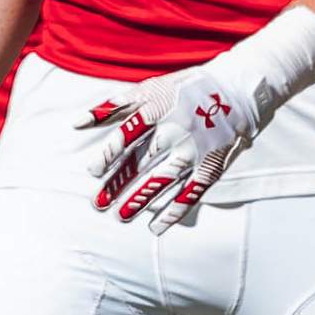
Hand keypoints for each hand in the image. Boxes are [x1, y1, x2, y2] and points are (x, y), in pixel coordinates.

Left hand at [79, 60, 264, 233]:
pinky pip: (192, 191)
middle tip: (98, 205)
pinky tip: (155, 227)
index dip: (109, 155)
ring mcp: (197, 147)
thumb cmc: (187, 88)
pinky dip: (174, 210)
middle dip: (118, 185)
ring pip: (165, 179)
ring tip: (121, 217)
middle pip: (142, 161)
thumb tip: (75, 123)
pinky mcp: (213, 163)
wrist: (240, 87)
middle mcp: (177, 128)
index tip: (94, 172)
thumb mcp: (151, 88)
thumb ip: (113, 106)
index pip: (129, 134)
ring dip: (141, 201)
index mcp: (160, 106)